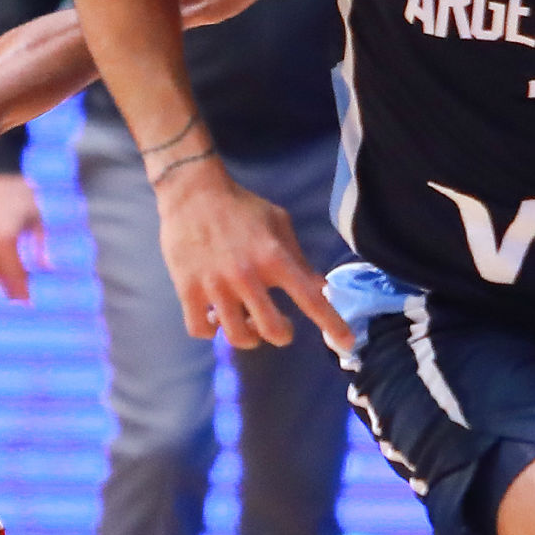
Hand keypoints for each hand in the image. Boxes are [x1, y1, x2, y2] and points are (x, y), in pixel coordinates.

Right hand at [0, 172, 46, 300]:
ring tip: (7, 286)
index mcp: (4, 236)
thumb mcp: (38, 216)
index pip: (12, 272)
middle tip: (18, 299)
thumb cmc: (23, 191)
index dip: (20, 289)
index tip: (28, 302)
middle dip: (4, 288)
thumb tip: (47, 267)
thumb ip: (41, 243)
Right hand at [151, 159, 352, 353]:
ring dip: (247, 335)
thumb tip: (321, 286)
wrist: (192, 192)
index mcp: (274, 257)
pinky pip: (199, 330)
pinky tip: (213, 318)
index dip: (331, 323)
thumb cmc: (241, 207)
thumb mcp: (278, 224)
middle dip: (281, 334)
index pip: (310, 297)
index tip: (347, 342)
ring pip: (237, 336)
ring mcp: (215, 285)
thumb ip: (298, 259)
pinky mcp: (187, 289)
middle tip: (278, 324)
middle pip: (273, 330)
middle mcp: (247, 275)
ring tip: (244, 321)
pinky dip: (209, 330)